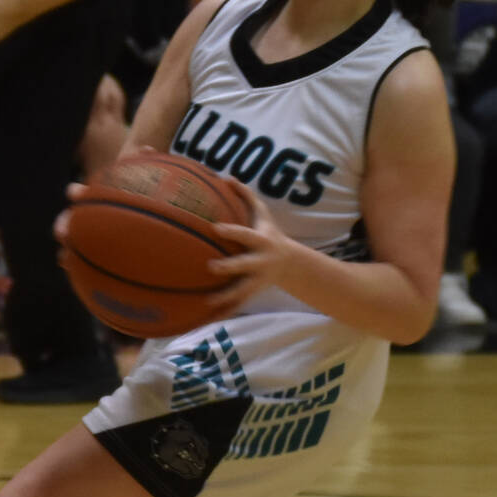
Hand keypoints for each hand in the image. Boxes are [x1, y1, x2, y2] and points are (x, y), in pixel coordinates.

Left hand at [203, 180, 299, 314]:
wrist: (290, 262)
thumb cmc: (269, 232)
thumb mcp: (263, 214)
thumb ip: (246, 196)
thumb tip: (227, 177)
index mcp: (261, 241)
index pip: (245, 235)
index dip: (231, 231)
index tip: (214, 227)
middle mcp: (261, 261)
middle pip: (244, 265)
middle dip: (229, 267)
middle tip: (210, 267)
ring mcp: (257, 279)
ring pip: (241, 291)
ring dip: (225, 297)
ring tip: (207, 302)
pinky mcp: (253, 292)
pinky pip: (238, 304)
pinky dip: (225, 312)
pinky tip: (209, 318)